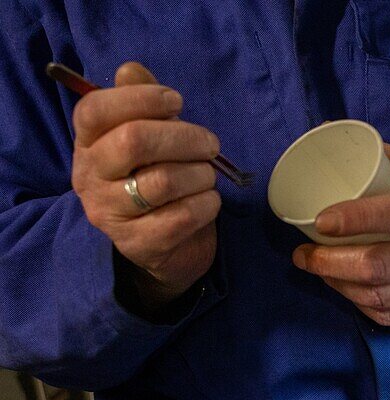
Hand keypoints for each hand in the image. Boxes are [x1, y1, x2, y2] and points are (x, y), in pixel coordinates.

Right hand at [71, 62, 221, 309]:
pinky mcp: (138, 244)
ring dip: (200, 173)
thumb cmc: (157, 177)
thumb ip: (140, 102)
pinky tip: (209, 200)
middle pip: (134, 140)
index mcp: (87, 143)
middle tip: (210, 143)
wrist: (164, 247)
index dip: (141, 99)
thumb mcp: (149, 136)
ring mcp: (110, 214)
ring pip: (163, 181)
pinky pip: (182, 217)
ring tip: (208, 175)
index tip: (176, 102)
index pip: (95, 109)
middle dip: (185, 137)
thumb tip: (132, 70)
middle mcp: (89, 177)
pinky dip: (206, 204)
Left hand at [292, 145, 389, 327]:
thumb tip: (337, 147)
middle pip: (379, 268)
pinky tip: (347, 290)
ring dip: (339, 285)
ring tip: (319, 270)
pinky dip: (361, 304)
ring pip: (379, 297)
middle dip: (329, 263)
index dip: (355, 219)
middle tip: (304, 254)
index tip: (320, 221)